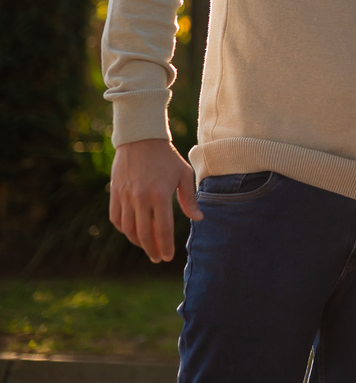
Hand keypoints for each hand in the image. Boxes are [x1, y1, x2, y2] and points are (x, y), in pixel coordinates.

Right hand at [109, 138, 202, 261]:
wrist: (140, 139)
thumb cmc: (166, 157)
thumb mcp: (183, 174)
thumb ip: (189, 199)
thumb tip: (198, 219)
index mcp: (159, 195)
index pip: (162, 229)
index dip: (165, 246)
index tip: (168, 257)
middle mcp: (140, 198)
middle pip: (144, 234)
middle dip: (152, 250)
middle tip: (158, 258)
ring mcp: (125, 197)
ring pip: (128, 229)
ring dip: (138, 242)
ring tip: (148, 246)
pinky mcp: (115, 193)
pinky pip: (116, 218)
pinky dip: (124, 229)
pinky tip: (133, 232)